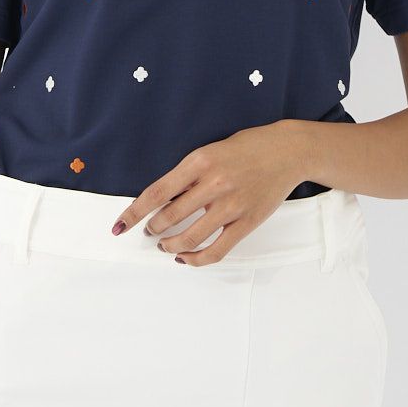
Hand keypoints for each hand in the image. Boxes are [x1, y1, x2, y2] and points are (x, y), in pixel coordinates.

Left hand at [109, 120, 307, 265]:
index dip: (134, 212)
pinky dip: (196, 259)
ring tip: (165, 244)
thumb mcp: (210, 150)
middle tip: (149, 230)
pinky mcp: (247, 222)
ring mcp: (232, 205)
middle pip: (169, 217)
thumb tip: (161, 200)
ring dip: (170, 245)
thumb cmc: (247, 148)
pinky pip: (217, 250)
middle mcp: (213, 183)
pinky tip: (186, 257)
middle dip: (152, 228)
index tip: (120, 225)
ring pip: (190, 237)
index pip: (157, 193)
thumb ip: (188, 174)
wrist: (287, 151)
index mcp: (199, 161)